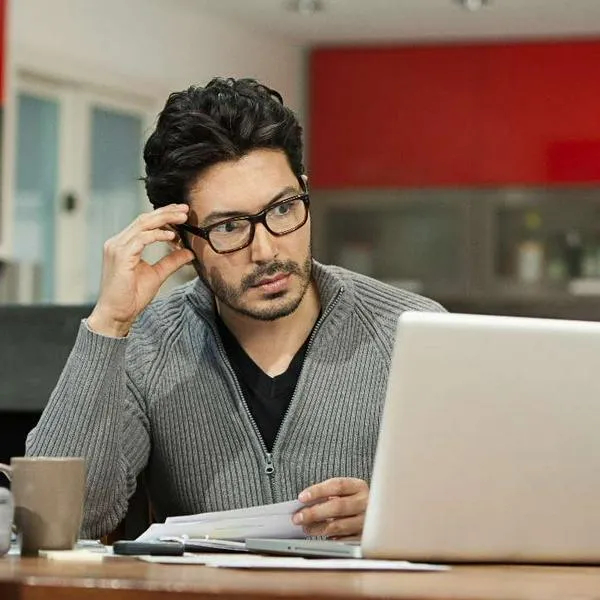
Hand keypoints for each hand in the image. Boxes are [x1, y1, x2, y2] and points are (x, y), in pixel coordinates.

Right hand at [88, 204, 193, 336]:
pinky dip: (157, 235)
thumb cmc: (132, 296)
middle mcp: (117, 242)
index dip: (163, 215)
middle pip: (144, 219)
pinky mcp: (120, 256)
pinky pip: (141, 239)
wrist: (117, 314)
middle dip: (166, 212)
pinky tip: (172, 236)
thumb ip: (171, 261)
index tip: (182, 213)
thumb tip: (188, 252)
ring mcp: (116, 247)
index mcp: (124, 244)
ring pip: (143, 224)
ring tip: (182, 218)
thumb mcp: (157, 274)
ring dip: (165, 219)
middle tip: (185, 209)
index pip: (145, 223)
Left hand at [293, 477, 368, 539]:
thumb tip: (305, 504)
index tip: (301, 497)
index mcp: (359, 486)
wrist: (380, 512)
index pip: (337, 485)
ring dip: (319, 528)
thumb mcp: (346, 491)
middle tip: (298, 517)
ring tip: (306, 528)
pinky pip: (344, 540)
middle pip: (337, 506)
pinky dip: (331, 538)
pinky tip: (323, 537)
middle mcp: (366, 503)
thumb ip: (329, 494)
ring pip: (339, 525)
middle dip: (314, 512)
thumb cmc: (355, 500)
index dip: (318, 491)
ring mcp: (367, 521)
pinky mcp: (365, 537)